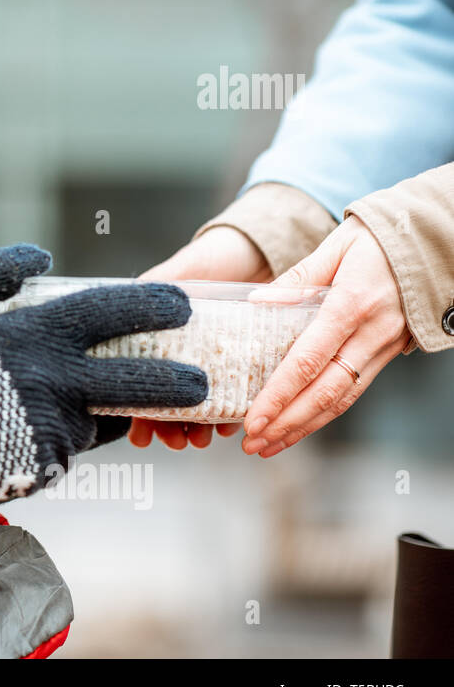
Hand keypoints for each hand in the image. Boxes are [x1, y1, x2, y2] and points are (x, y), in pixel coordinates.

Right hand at [0, 244, 208, 534]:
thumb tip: (38, 260)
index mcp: (35, 338)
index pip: (110, 313)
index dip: (150, 304)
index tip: (182, 302)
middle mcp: (57, 386)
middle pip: (137, 383)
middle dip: (177, 382)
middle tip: (201, 381)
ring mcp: (54, 433)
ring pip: (106, 418)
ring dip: (119, 411)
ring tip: (127, 406)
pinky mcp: (44, 468)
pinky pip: (71, 446)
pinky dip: (71, 434)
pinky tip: (52, 429)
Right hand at [129, 226, 271, 448]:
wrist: (258, 248)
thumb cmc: (209, 258)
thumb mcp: (176, 274)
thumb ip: (149, 290)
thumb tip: (120, 310)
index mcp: (159, 338)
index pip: (141, 379)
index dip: (137, 409)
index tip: (141, 434)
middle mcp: (184, 354)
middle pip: (170, 399)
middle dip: (170, 426)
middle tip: (175, 442)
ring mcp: (216, 361)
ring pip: (203, 404)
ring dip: (200, 426)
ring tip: (204, 439)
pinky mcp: (248, 362)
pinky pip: (241, 395)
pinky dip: (235, 412)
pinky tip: (232, 423)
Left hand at [241, 216, 409, 456]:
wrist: (433, 245)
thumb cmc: (377, 241)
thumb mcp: (335, 247)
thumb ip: (297, 278)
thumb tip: (257, 302)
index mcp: (352, 305)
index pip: (309, 359)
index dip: (280, 393)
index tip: (254, 417)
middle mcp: (371, 334)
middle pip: (325, 391)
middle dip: (287, 422)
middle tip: (253, 442)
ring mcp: (382, 348)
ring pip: (341, 399)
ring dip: (303, 427)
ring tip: (267, 446)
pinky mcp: (387, 354)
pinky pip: (353, 391)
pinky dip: (324, 414)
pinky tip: (297, 428)